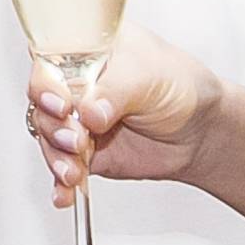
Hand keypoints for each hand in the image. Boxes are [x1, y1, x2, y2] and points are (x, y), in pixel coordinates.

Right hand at [29, 24, 225, 207]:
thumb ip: (116, 91)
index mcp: (88, 51)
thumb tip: (89, 112)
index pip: (49, 61)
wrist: (202, 131)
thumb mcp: (151, 77)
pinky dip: (61, 183)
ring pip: (48, 136)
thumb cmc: (181, 87)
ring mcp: (79, 119)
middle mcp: (77, 83)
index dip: (46, 83)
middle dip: (54, 126)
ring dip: (56, 156)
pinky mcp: (84, 152)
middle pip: (42, 103)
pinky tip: (65, 194)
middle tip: (77, 139)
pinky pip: (63, 166)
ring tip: (74, 170)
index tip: (62, 104)